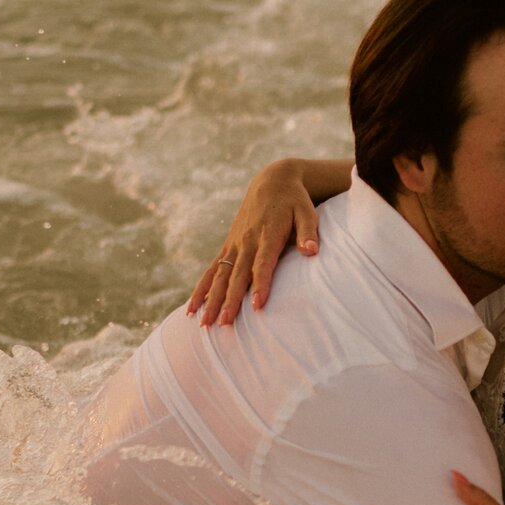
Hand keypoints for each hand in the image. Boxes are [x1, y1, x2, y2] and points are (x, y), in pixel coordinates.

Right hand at [187, 158, 319, 326]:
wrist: (272, 181)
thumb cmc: (295, 201)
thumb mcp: (306, 212)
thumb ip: (308, 231)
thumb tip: (311, 250)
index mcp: (267, 234)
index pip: (263, 263)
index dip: (260, 284)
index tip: (257, 305)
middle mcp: (246, 241)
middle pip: (236, 275)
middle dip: (229, 300)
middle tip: (224, 323)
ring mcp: (234, 245)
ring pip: (219, 275)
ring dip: (210, 300)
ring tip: (203, 323)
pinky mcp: (227, 247)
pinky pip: (211, 270)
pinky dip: (201, 289)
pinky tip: (192, 309)